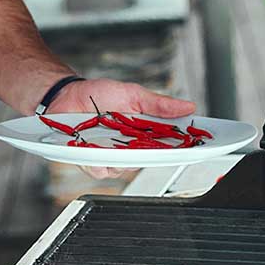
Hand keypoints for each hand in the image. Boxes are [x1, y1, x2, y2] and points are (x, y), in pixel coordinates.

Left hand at [49, 79, 196, 179]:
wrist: (66, 95)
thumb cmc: (98, 95)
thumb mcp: (132, 94)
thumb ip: (158, 104)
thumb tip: (188, 106)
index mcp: (143, 133)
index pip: (169, 145)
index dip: (184, 148)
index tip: (197, 146)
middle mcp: (129, 148)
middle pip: (148, 161)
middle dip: (152, 155)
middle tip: (152, 144)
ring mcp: (110, 156)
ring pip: (124, 169)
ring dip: (121, 157)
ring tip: (115, 141)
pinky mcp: (90, 161)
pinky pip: (99, 170)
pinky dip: (98, 161)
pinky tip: (95, 150)